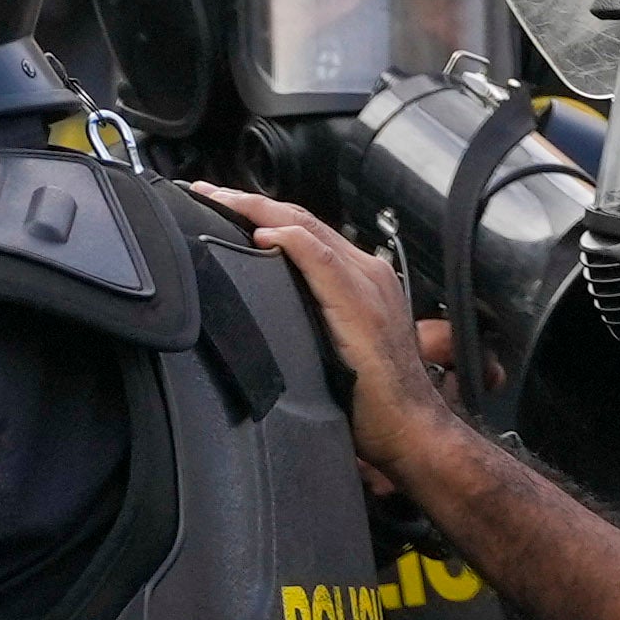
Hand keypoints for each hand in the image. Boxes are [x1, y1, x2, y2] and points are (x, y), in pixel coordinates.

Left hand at [192, 182, 467, 498]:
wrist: (412, 428)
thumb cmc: (375, 401)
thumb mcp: (334, 347)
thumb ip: (310, 319)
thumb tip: (267, 312)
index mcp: (361, 279)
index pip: (306, 230)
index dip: (262, 212)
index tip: (222, 204)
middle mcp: (367, 272)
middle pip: (301, 219)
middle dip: (250, 201)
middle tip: (206, 191)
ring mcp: (366, 284)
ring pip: (306, 228)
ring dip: (258, 209)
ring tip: (218, 199)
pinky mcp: (360, 305)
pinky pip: (321, 259)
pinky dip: (290, 241)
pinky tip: (260, 233)